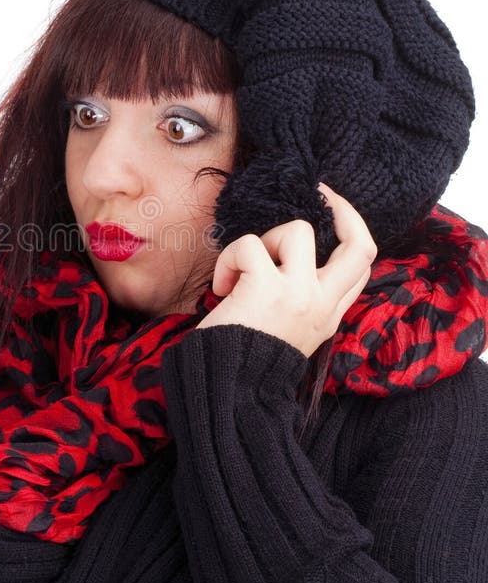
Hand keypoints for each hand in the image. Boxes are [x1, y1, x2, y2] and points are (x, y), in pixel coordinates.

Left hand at [195, 182, 377, 357]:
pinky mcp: (267, 287)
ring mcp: (298, 293)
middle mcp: (321, 303)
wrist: (228, 390)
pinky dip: (229, 257)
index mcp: (328, 314)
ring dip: (265, 238)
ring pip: (297, 230)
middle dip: (341, 208)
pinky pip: (249, 245)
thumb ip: (300, 297)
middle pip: (359, 244)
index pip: (361, 265)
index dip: (350, 231)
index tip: (330, 212)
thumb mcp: (289, 329)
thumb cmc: (245, 357)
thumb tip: (286, 256)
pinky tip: (221, 286)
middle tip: (318, 193)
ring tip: (243, 268)